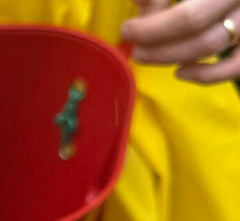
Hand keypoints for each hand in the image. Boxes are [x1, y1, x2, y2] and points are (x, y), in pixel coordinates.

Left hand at [123, 0, 239, 82]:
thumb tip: (140, 3)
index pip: (185, 5)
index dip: (152, 12)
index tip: (132, 17)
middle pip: (192, 19)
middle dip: (152, 33)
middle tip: (128, 34)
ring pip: (210, 44)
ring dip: (168, 55)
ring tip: (142, 54)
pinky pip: (237, 66)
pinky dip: (207, 75)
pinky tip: (180, 72)